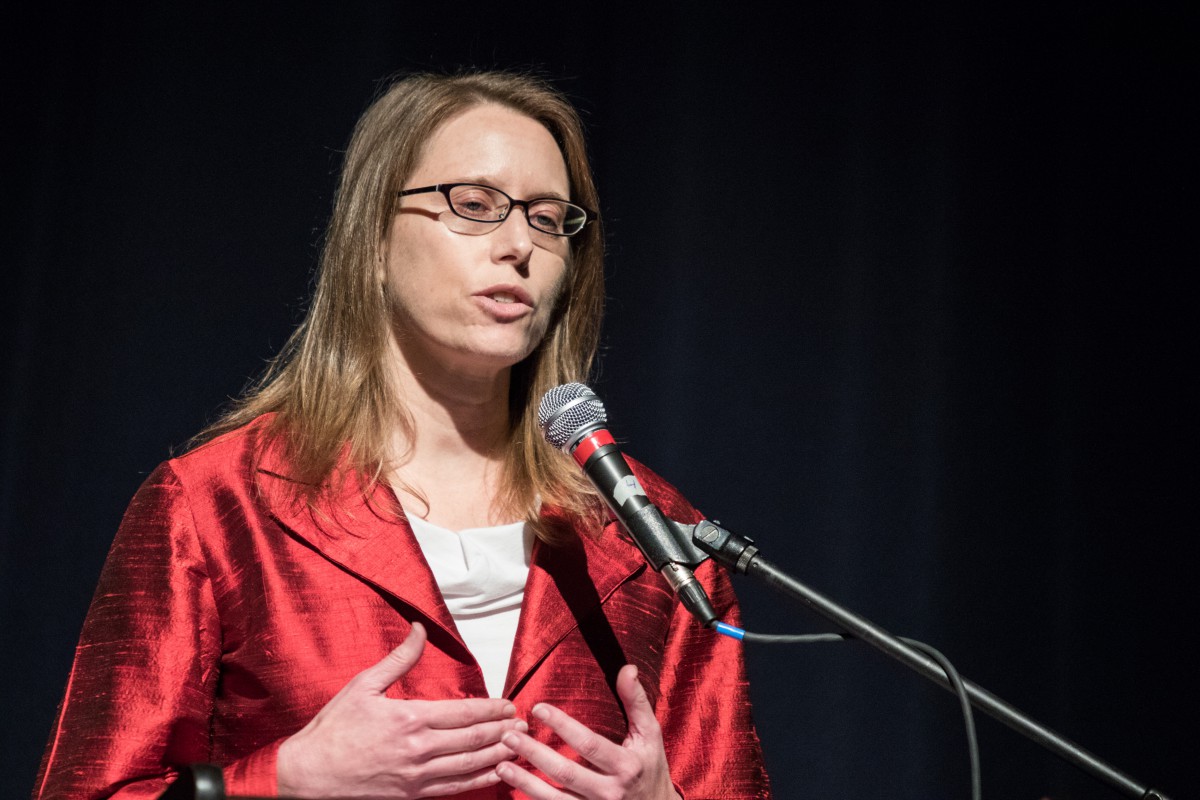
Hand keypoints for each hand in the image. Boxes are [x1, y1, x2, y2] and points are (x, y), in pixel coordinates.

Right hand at [277, 622, 526, 797]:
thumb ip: (398, 659)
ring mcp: (416, 776)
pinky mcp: (411, 796)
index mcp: (409, 718)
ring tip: (520, 747)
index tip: (510, 705)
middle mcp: (418, 749)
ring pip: (469, 766)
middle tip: (524, 725)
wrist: (307, 776)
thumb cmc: (332, 730)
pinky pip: (454, 788)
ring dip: (499, 755)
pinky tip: (495, 775)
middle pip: (474, 740)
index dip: (492, 709)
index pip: (464, 713)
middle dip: (503, 731)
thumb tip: (419, 629)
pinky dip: (479, 781)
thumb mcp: (363, 686)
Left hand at [494, 665, 680, 799]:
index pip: (589, 745)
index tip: (538, 709)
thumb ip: (636, 701)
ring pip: (555, 799)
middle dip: (535, 754)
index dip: (563, 726)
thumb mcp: (650, 734)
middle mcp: (610, 792)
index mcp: (626, 766)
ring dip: (525, 783)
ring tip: (501, 765)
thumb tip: (626, 668)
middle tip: (509, 736)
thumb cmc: (650, 768)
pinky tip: (515, 788)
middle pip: (566, 773)